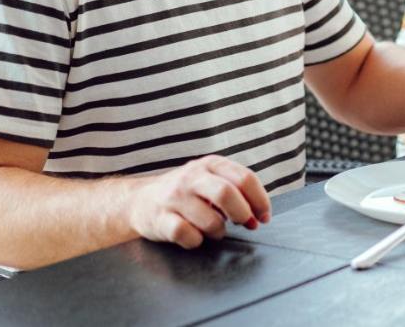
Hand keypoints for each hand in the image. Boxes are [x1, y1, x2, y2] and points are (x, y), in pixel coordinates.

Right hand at [128, 155, 270, 248]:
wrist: (140, 200)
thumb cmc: (186, 193)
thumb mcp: (210, 179)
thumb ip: (235, 190)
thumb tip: (259, 215)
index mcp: (210, 164)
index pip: (245, 178)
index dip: (260, 200)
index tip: (264, 217)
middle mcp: (192, 177)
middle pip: (227, 194)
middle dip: (243, 214)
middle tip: (246, 224)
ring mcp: (174, 197)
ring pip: (210, 220)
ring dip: (219, 231)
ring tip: (216, 230)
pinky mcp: (160, 218)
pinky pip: (187, 235)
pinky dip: (197, 241)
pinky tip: (195, 236)